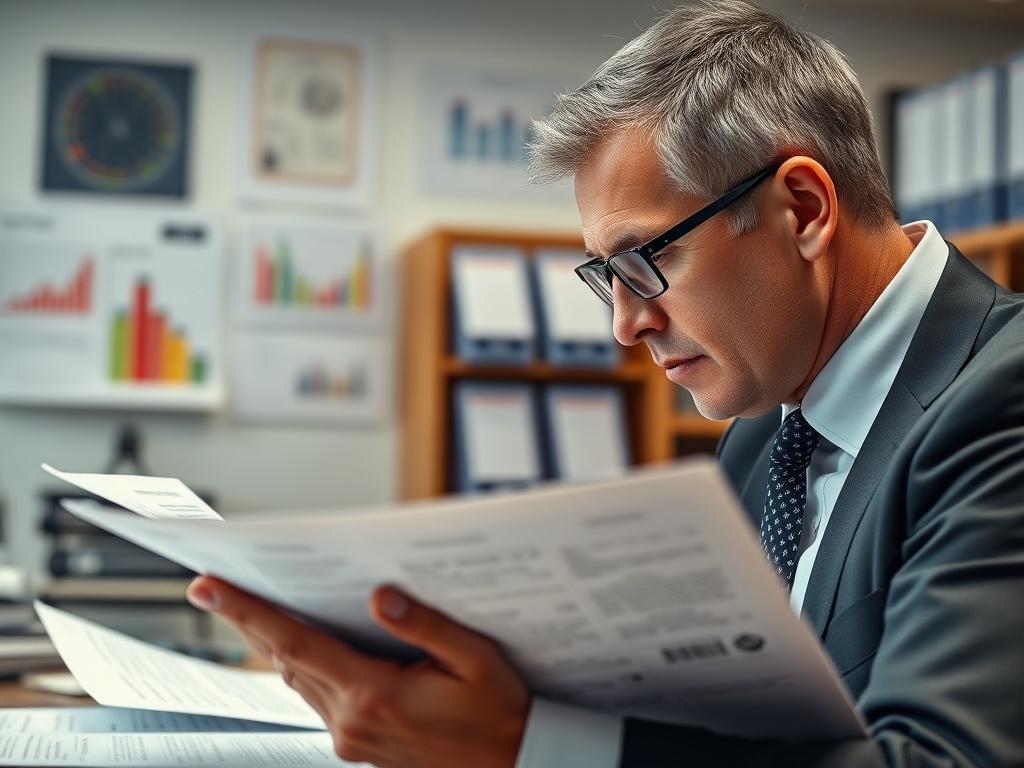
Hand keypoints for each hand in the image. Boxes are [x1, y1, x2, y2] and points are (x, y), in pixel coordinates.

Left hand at [186, 576, 529, 767]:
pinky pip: (317, 696)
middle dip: (250, 620)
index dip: (248, 613)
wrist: (512, 764)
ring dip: (276, 643)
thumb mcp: (476, 660)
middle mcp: (352, 721)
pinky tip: (308, 643)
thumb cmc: (498, 712)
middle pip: (286, 659)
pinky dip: (303, 664)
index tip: (209, 589)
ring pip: (298, 678)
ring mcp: (350, 738)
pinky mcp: (356, 745)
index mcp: (376, 696)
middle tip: (216, 587)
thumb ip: (426, 626)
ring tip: (256, 606)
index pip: (296, 643)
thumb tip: (380, 597)